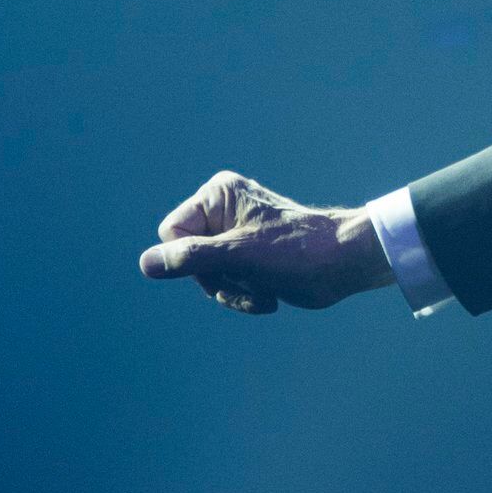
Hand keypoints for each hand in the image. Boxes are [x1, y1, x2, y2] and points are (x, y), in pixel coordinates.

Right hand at [139, 171, 379, 313]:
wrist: (344, 265)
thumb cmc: (298, 252)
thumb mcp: (239, 256)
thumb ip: (191, 258)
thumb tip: (147, 264)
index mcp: (217, 195)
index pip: (172, 235)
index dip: (194, 259)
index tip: (227, 262)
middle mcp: (222, 210)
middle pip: (187, 259)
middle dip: (218, 280)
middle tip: (251, 281)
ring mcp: (234, 234)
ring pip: (204, 276)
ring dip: (233, 292)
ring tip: (263, 292)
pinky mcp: (246, 256)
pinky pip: (224, 283)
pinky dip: (243, 296)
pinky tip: (269, 297)